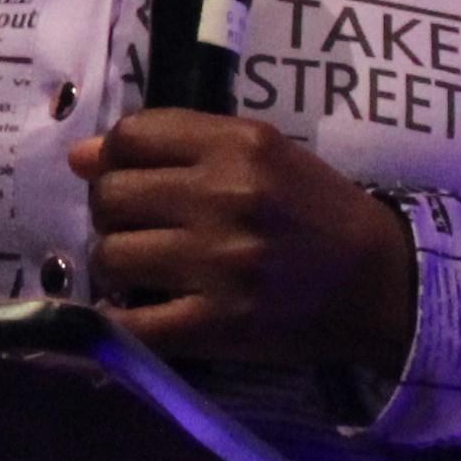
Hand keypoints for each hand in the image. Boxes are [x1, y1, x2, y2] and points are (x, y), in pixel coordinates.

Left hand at [73, 109, 420, 367]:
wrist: (379, 283)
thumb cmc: (315, 212)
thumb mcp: (264, 156)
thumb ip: (179, 145)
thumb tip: (81, 156)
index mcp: (241, 146)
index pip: (132, 136)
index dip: (113, 158)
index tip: (124, 177)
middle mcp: (227, 197)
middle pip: (112, 196)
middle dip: (112, 214)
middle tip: (137, 229)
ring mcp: (220, 262)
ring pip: (112, 256)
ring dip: (116, 266)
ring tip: (142, 271)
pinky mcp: (218, 323)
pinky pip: (131, 324)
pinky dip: (116, 322)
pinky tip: (129, 314)